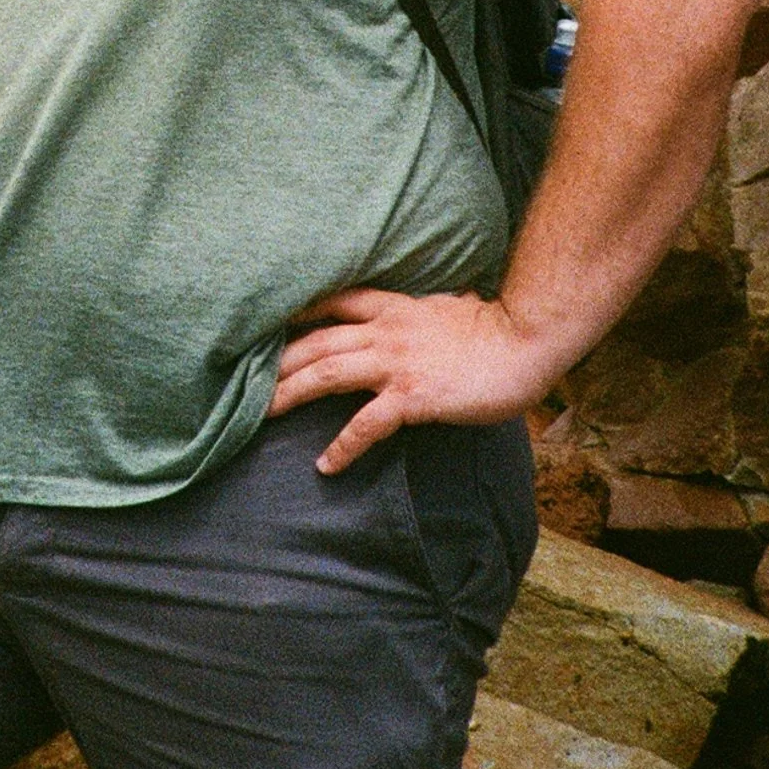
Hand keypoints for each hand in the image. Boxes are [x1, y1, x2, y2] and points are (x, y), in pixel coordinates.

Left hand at [270, 286, 561, 472]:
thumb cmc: (494, 329)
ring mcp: (396, 362)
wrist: (524, 341)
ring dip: (291, 394)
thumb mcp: (446, 308)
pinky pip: (366, 423)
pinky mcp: (412, 396)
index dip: (298, 313)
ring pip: (327, 373)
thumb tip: (421, 314)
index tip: (269, 324)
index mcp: (394, 306)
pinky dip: (342, 445)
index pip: (333, 303)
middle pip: (316, 340)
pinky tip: (326, 465)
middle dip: (279, 360)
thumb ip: (421, 314)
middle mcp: (386, 329)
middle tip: (245, 380)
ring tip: (262, 415)